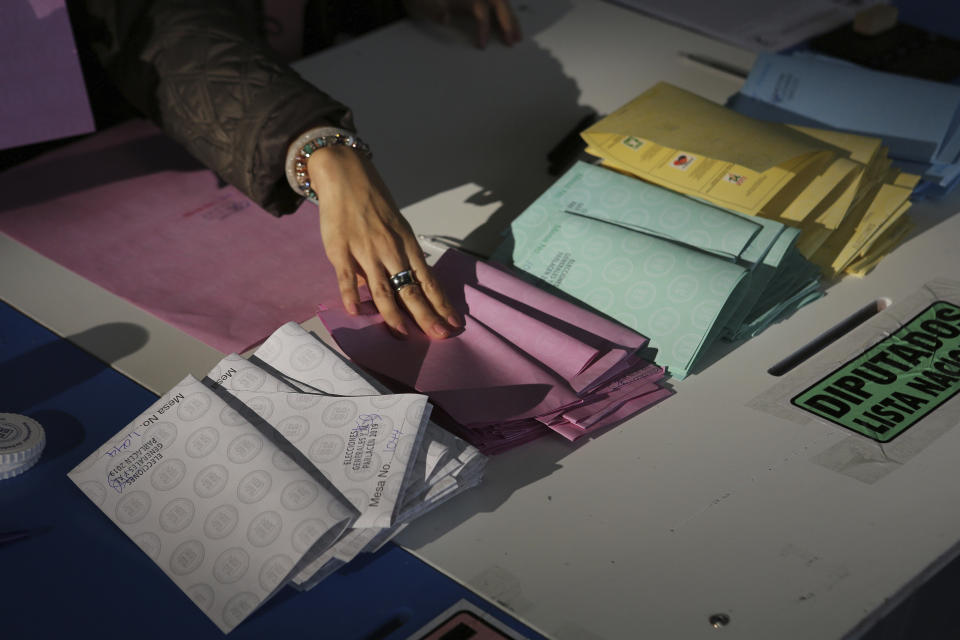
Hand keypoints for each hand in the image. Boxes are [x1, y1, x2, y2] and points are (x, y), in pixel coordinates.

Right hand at [308, 145, 461, 338]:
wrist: (346, 175)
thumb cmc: (374, 202)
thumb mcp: (396, 226)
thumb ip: (398, 256)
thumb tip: (401, 285)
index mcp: (406, 244)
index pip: (428, 280)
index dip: (441, 303)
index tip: (453, 322)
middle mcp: (390, 250)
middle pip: (411, 289)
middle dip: (427, 314)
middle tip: (439, 335)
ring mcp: (365, 251)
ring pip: (382, 289)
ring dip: (394, 314)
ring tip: (403, 333)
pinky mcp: (341, 250)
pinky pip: (347, 278)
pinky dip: (351, 296)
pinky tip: (357, 312)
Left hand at [404, 0, 521, 47]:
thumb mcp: (419, 4)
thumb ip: (431, 10)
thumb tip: (445, 16)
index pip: (480, 9)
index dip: (483, 27)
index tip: (482, 46)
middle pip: (498, 2)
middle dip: (508, 22)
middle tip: (513, 42)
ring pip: (501, 3)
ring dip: (511, 20)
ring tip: (518, 38)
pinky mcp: (476, 1)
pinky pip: (496, 7)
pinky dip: (506, 17)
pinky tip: (510, 29)